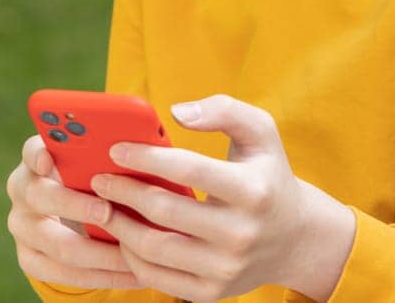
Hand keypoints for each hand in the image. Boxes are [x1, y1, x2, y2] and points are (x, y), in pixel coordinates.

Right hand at [5, 133, 140, 289]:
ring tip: (132, 256)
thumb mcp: (98, 162)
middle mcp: (23, 189)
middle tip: (107, 212)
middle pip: (41, 197)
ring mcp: (22, 226)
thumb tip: (146, 149)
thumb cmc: (96, 176)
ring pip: (56, 243)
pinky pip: (62, 274)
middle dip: (75, 206)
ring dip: (98, 253)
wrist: (73, 209)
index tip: (49, 160)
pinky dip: (99, 276)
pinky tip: (129, 276)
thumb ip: (109, 156)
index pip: (32, 151)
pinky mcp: (29, 257)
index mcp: (38, 157)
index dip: (39, 156)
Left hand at [89, 95, 355, 301]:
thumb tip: (176, 113)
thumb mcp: (261, 131)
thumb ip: (223, 109)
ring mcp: (225, 268)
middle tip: (99, 178)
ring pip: (153, 249)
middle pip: (163, 211)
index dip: (145, 156)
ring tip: (104, 206)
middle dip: (122, 191)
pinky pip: (156, 277)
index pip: (188, 169)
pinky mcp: (211, 293)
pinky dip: (131, 256)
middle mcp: (240, 234)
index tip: (115, 149)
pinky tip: (122, 234)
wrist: (295, 238)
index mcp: (253, 190)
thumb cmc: (267, 174)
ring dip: (119, 225)